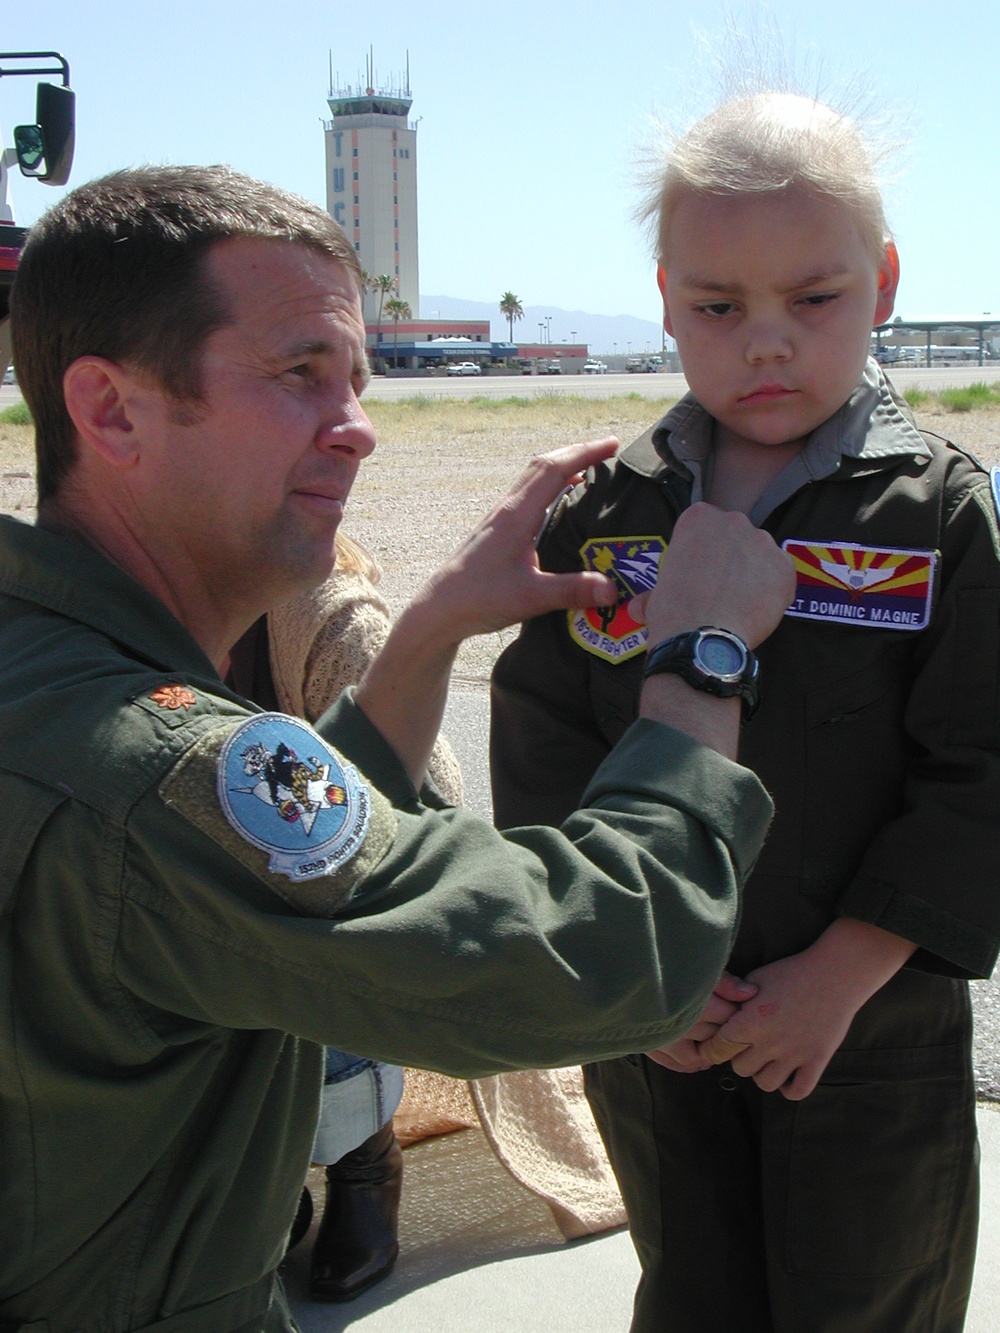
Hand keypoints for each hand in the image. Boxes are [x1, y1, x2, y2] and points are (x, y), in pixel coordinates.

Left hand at [417, 438, 618, 644]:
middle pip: (543, 465)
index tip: (613, 445)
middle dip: (577, 452)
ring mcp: (500, 517)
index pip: (554, 470)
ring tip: (590, 469)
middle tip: (608, 451)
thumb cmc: (479, 599)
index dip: (585, 453)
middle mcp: (507, 509)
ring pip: (532, 478)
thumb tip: (613, 588)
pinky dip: (549, 486)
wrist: (439, 609)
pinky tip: (561, 502)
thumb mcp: (530, 597)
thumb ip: (572, 591)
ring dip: (561, 466)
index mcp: (516, 515)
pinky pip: (527, 494)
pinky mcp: (497, 529)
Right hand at [644, 503, 795, 649]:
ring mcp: (763, 542)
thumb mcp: (655, 595)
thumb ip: (655, 592)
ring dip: (753, 574)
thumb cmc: (673, 612)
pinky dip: (773, 592)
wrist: (701, 637)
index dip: (704, 550)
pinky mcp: (784, 566)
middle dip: (732, 558)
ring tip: (739, 604)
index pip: (706, 525)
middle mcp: (733, 520)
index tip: (700, 570)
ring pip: (761, 556)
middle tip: (721, 588)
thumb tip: (639, 608)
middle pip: (737, 536)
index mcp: (698, 517)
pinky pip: (781, 577)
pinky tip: (756, 611)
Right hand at [646, 972, 757, 1072]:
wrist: (623, 976)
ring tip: (712, 1037)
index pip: (728, 1016)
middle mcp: (679, 1027)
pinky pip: (679, 1064)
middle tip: (726, 1019)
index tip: (737, 1005)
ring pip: (699, 1056)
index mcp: (693, 1003)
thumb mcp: (695, 967)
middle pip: (715, 1036)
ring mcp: (664, 1041)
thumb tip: (751, 994)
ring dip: (708, 1050)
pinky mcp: (652, 1049)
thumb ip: (723, 981)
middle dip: (724, 1029)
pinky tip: (698, 1052)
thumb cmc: (662, 966)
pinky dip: (691, 1062)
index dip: (736, 1010)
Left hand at [699, 921, 915, 1099]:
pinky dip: (789, 1088)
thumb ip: (735, 1000)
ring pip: (766, 1084)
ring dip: (763, 1073)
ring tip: (768, 1059)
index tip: (721, 1044)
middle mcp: (770, 1042)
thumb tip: (720, 1015)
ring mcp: (795, 1054)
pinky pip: (797, 1091)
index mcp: (750, 1021)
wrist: (834, 974)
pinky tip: (788, 1074)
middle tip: (749, 1046)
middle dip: (740, 1058)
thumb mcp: (755, 979)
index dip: (716, 1047)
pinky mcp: (817, 1061)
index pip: (718, 1049)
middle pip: (740, 1069)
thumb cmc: (791, 972)